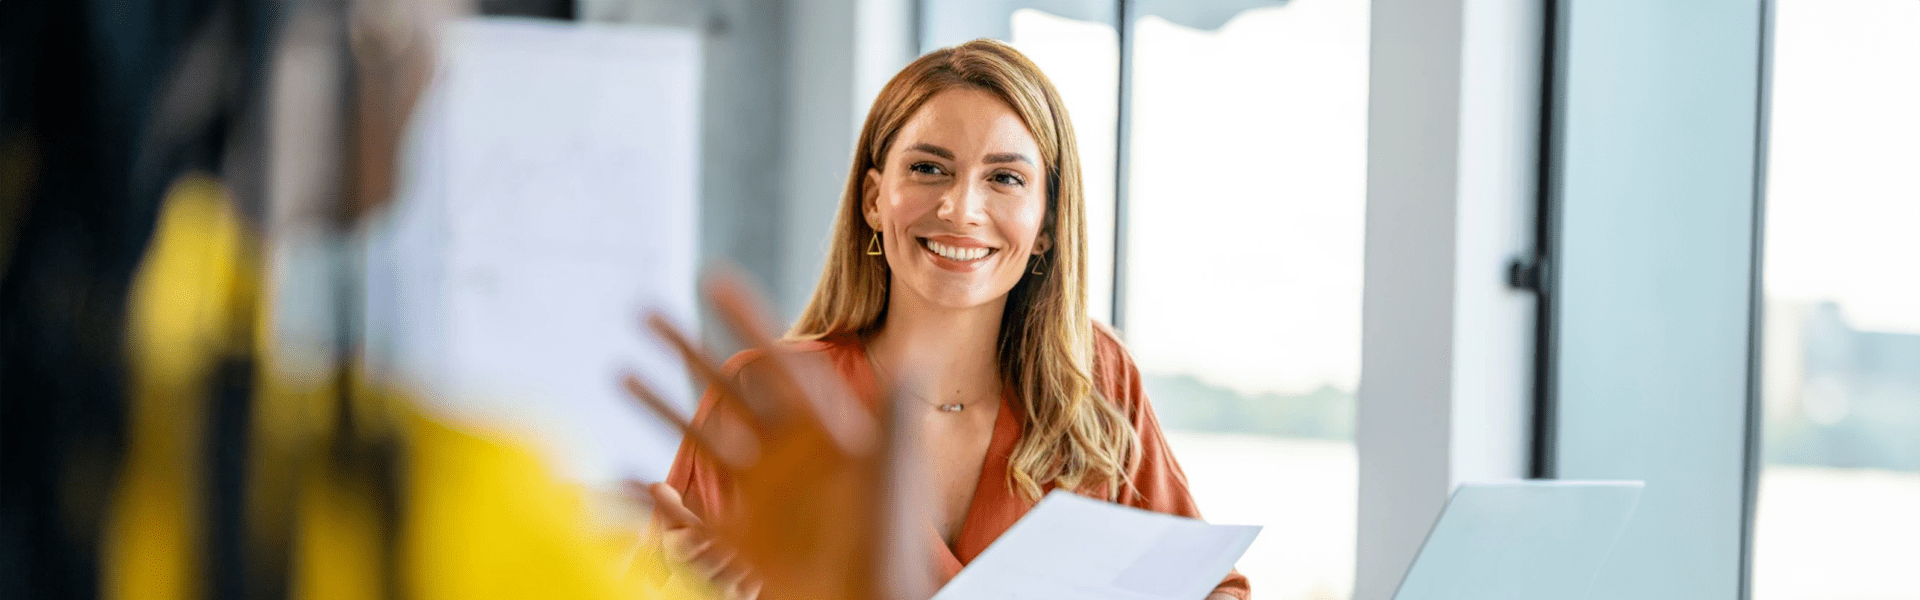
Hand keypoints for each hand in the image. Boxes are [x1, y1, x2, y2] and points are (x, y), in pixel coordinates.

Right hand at [621, 269, 930, 599]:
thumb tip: (912, 353)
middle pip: (725, 389)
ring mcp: (759, 496)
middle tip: (646, 310)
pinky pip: (685, 512)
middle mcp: (785, 456)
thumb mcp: (895, 469)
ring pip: (697, 438)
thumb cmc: (894, 545)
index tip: (713, 278)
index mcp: (822, 430)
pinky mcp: (741, 540)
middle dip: (686, 349)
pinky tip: (618, 474)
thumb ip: (896, 413)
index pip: (776, 362)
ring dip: (658, 404)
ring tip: (622, 370)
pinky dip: (648, 497)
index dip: (745, 319)